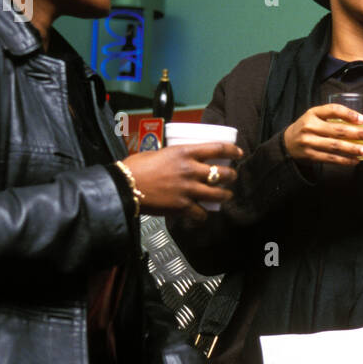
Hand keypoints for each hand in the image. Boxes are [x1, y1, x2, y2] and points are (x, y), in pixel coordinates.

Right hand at [121, 142, 242, 216]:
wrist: (123, 186)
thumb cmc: (136, 167)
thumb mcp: (159, 153)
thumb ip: (174, 156)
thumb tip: (180, 159)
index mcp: (184, 152)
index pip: (217, 148)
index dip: (232, 150)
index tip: (239, 153)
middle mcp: (190, 169)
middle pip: (223, 173)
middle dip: (232, 176)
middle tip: (232, 177)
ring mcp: (188, 189)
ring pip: (218, 194)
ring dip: (225, 195)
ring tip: (226, 196)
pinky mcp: (182, 206)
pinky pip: (201, 213)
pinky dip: (203, 215)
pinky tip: (202, 214)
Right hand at [282, 104, 362, 165]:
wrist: (287, 143)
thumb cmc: (308, 127)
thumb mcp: (315, 116)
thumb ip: (332, 116)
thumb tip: (361, 122)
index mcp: (313, 113)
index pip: (332, 110)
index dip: (349, 114)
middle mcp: (310, 127)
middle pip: (337, 130)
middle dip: (358, 134)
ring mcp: (309, 142)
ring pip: (335, 146)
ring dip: (353, 149)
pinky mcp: (310, 155)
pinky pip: (330, 158)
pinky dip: (345, 160)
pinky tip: (356, 160)